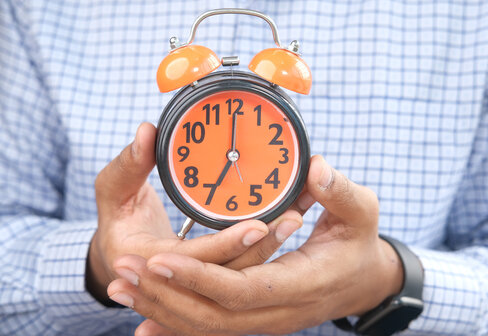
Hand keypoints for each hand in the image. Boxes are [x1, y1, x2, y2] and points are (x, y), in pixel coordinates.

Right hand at [87, 123, 307, 304]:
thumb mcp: (112, 192)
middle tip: (293, 217)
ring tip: (298, 214)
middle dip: (263, 248)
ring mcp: (199, 285)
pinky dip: (265, 247)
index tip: (259, 224)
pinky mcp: (214, 280)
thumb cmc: (117, 221)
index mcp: (150, 264)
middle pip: (229, 273)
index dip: (228, 244)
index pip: (196, 260)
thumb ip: (129, 164)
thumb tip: (146, 131)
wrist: (124, 259)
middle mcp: (177, 282)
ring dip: (271, 247)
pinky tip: (288, 219)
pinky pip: (241, 267)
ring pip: (241, 273)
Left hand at [107, 155, 402, 334]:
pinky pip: (212, 330)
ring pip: (206, 329)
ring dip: (161, 310)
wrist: (366, 281)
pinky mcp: (257, 317)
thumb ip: (339, 190)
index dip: (196, 278)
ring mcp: (266, 320)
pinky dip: (176, 327)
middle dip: (164, 296)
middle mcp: (279, 312)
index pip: (239, 291)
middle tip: (122, 270)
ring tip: (121, 287)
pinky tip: (144, 324)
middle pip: (211, 318)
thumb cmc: (361, 243)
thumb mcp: (360, 210)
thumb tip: (315, 167)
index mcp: (301, 284)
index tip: (157, 257)